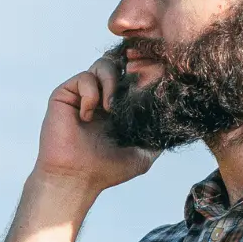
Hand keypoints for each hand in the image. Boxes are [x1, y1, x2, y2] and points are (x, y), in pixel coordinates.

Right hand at [36, 55, 156, 193]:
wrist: (76, 179)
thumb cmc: (107, 169)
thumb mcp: (145, 151)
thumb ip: (159, 131)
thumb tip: (177, 113)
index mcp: (120, 105)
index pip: (135, 76)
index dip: (146, 72)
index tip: (154, 80)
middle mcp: (102, 96)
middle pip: (121, 62)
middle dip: (132, 70)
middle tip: (137, 87)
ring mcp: (83, 94)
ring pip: (104, 64)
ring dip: (112, 82)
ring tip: (111, 108)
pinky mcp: (65, 95)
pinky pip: (84, 78)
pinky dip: (91, 94)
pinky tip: (88, 116)